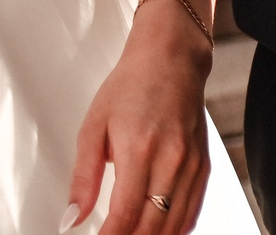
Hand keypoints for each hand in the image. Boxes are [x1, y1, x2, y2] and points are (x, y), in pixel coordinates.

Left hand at [66, 0, 212, 232]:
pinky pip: (193, 208)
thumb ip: (82, 179)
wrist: (173, 58)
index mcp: (140, 150)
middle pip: (152, 225)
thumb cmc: (132, 86)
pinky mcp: (204, 163)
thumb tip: (71, 219)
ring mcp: (192, 162)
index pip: (125, 214)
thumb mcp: (92, 128)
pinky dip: (177, 229)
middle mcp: (172, 159)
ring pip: (176, 223)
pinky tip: (162, 233)